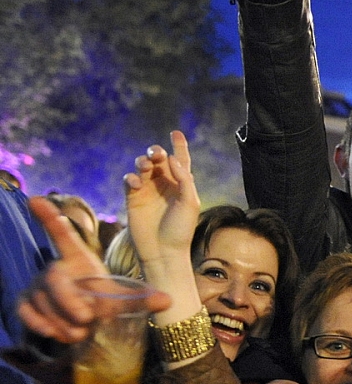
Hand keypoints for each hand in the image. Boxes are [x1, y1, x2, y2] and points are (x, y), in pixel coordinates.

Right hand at [17, 198, 168, 342]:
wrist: (82, 322)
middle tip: (86, 317)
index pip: (64, 236)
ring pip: (44, 301)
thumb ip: (140, 299)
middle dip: (68, 300)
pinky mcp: (26, 303)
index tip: (37, 199)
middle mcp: (55, 269)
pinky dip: (41, 324)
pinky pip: (26, 311)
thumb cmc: (100, 301)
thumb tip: (168, 300)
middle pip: (54, 279)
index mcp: (78, 260)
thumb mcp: (119, 299)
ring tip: (81, 332)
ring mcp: (38, 286)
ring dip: (63, 320)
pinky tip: (57, 333)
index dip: (50, 218)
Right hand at [124, 131, 200, 266]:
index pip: (180, 161)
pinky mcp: (133, 199)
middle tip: (156, 154)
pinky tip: (136, 183)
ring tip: (145, 166)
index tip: (176, 132)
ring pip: (142, 167)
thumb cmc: (181, 229)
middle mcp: (164, 185)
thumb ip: (184, 179)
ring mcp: (148, 191)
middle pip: (158, 160)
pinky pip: (129, 180)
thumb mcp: (190, 203)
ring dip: (142, 162)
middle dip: (156, 152)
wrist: (163, 251)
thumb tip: (172, 158)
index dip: (178, 146)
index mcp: (181, 185)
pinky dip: (132, 177)